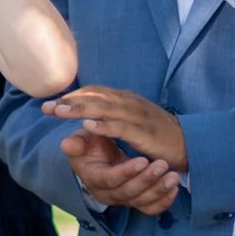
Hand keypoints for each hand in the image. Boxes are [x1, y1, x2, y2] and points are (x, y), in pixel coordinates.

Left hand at [42, 86, 188, 167]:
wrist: (188, 142)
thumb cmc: (156, 132)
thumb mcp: (130, 120)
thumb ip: (111, 115)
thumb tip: (87, 115)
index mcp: (124, 98)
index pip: (93, 92)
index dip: (72, 96)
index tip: (51, 102)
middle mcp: (128, 102)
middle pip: (94, 97)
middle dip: (69, 102)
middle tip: (46, 107)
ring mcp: (136, 115)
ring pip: (103, 109)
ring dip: (79, 110)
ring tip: (60, 112)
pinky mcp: (143, 131)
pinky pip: (120, 126)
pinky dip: (103, 125)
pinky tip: (88, 127)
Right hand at [58, 129, 181, 215]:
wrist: (100, 157)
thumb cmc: (91, 146)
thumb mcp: (82, 141)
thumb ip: (76, 143)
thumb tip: (66, 144)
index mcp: (94, 179)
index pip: (110, 180)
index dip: (126, 172)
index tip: (142, 160)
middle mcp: (108, 194)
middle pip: (128, 193)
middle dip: (147, 180)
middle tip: (163, 164)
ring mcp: (123, 200)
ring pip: (142, 202)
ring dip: (159, 189)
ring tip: (173, 175)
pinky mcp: (136, 202)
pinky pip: (150, 208)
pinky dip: (164, 201)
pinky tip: (174, 188)